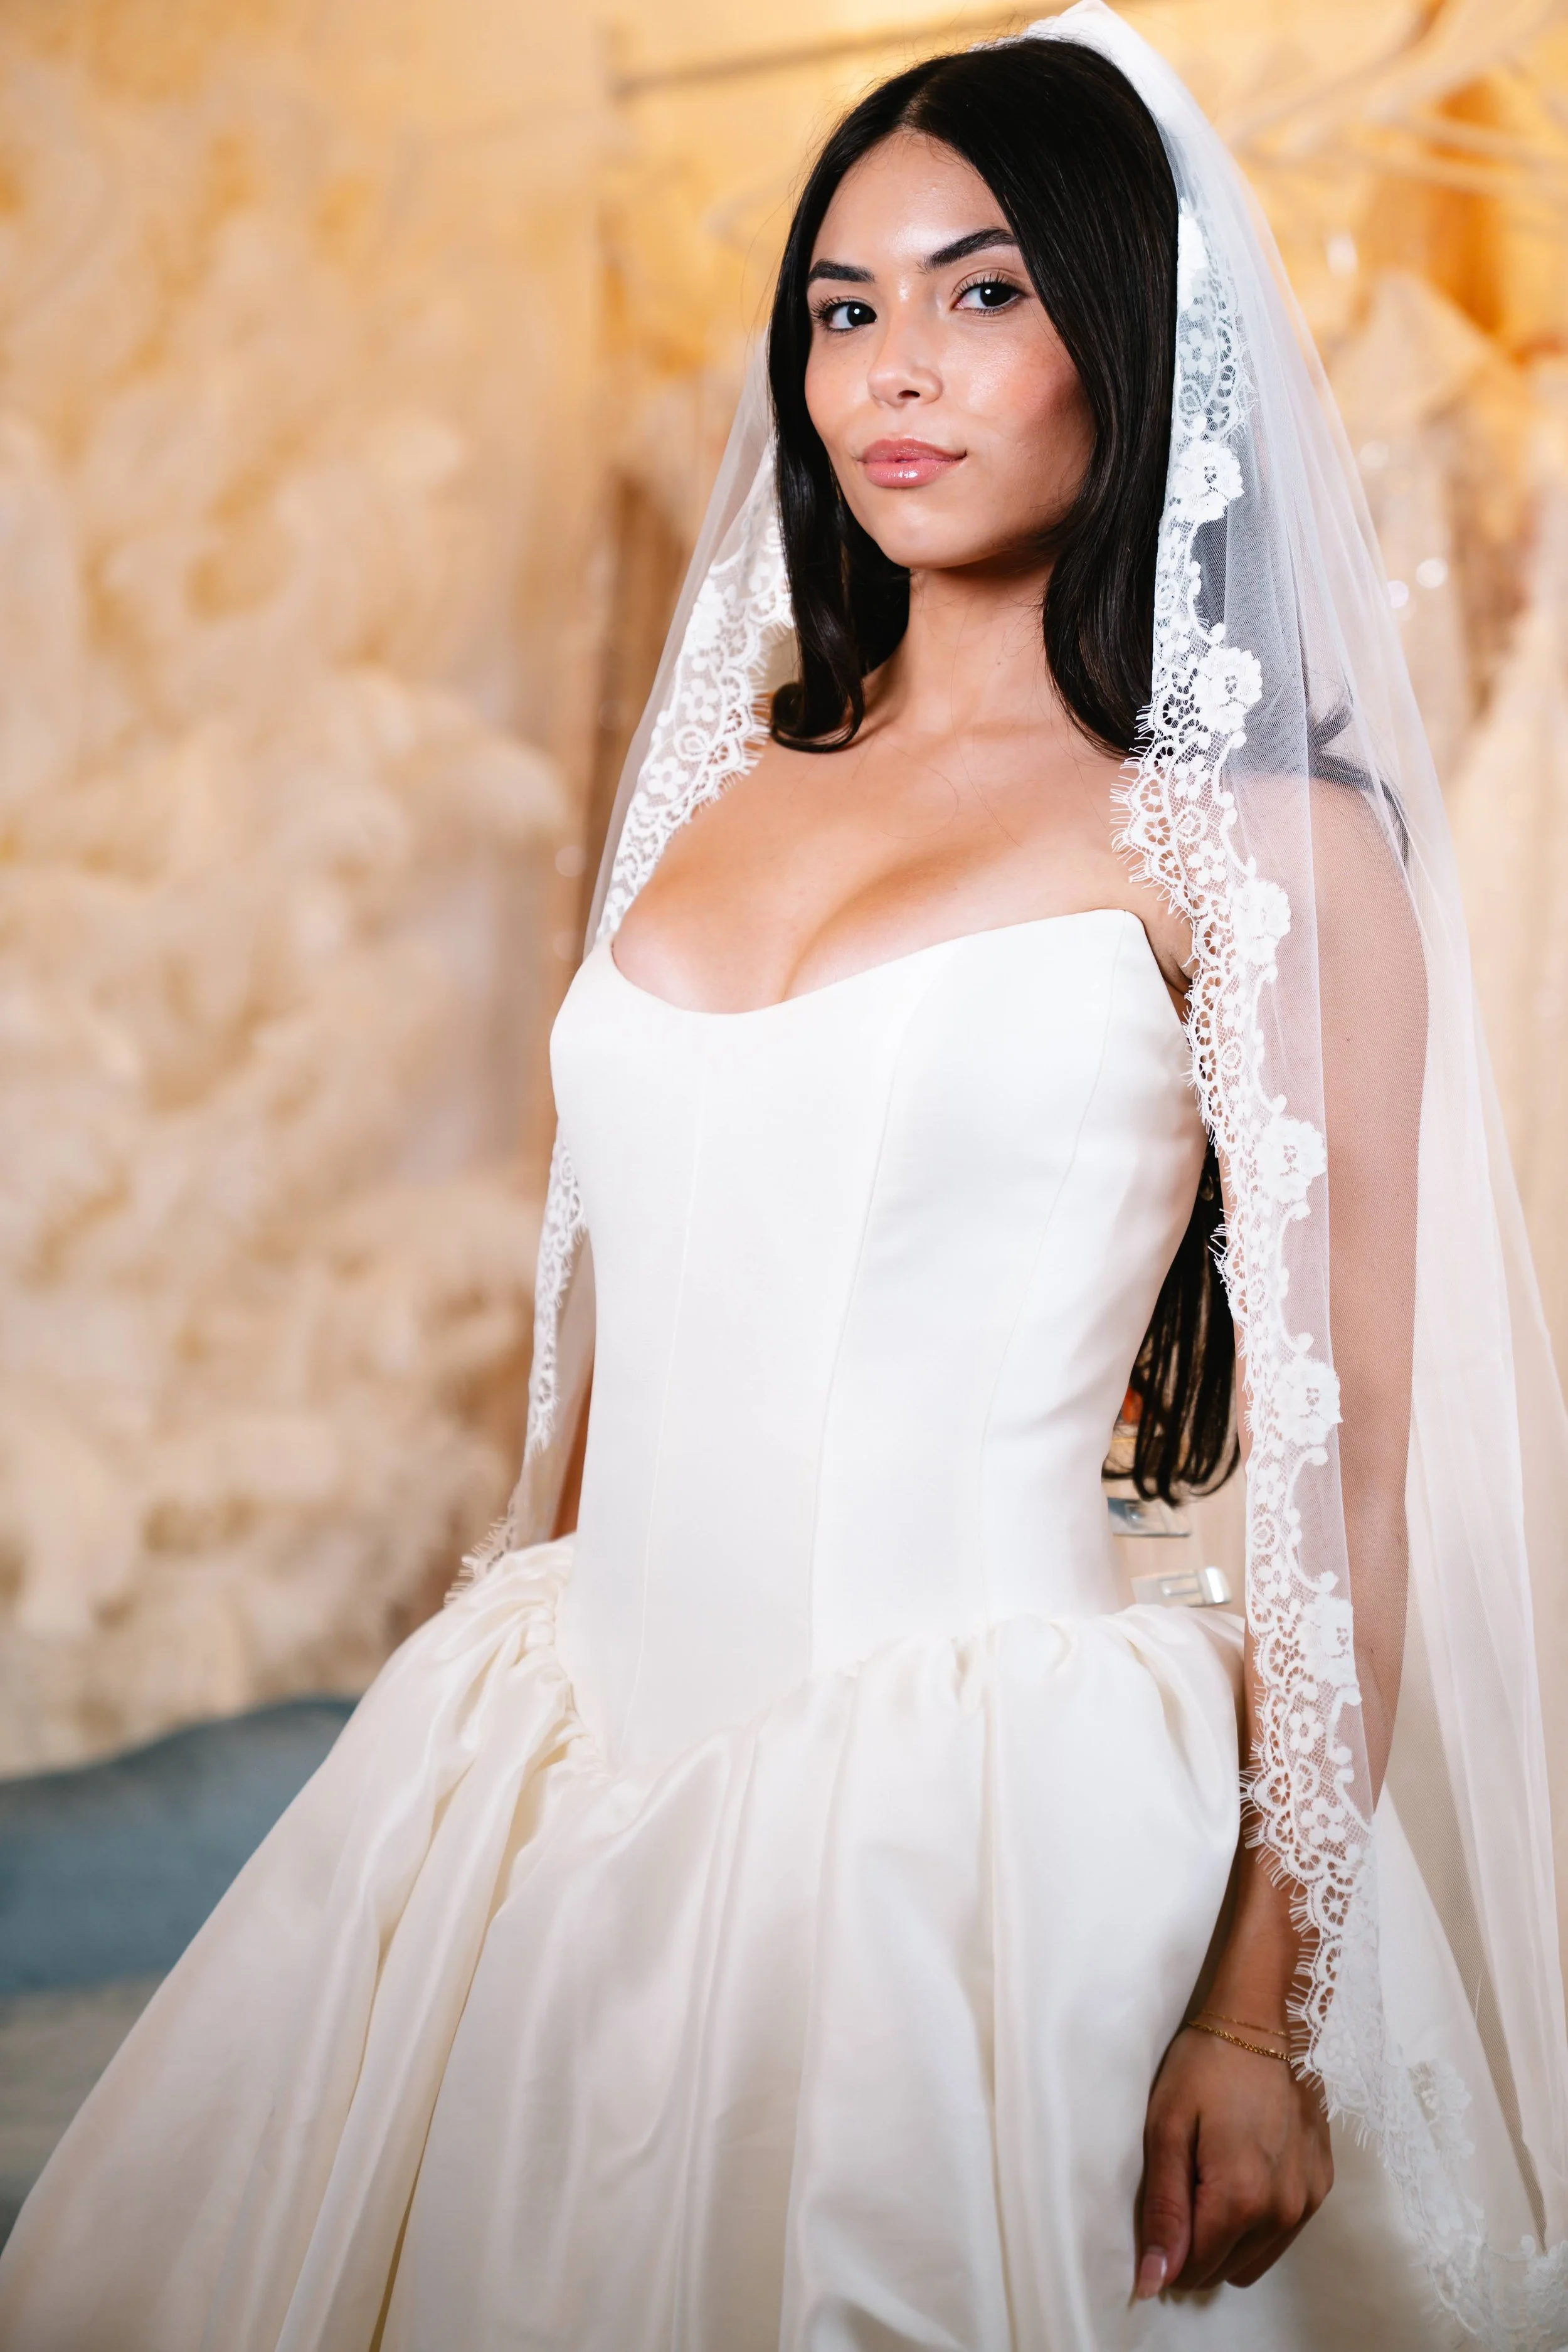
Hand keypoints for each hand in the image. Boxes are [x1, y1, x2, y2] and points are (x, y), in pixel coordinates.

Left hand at [1134, 2023, 1331, 2299]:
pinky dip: (1258, 2220)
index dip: (1168, 2255)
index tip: (1160, 2216)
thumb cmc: (1204, 2069)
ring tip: (1212, 2176)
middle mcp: (1282, 2211)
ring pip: (1256, 2259)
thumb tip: (1154, 2282)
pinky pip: (1283, 2232)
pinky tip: (1244, 2170)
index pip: (1196, 2270)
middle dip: (1198, 2246)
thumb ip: (1164, 2212)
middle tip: (1184, 2186)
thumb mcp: (1166, 2130)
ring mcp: (1308, 2200)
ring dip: (1229, 2238)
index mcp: (1240, 2199)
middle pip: (1226, 2270)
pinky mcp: (1322, 2185)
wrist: (1262, 2022)